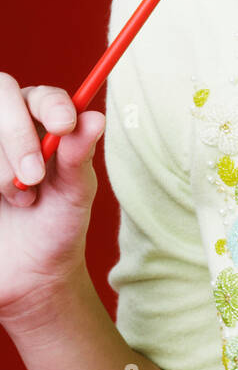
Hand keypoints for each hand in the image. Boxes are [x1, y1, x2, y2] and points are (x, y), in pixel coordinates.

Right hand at [0, 74, 104, 333]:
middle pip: (2, 95)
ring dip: (2, 170)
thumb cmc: (57, 228)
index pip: (42, 96)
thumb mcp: (75, 195)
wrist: (26, 275)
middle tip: (34, 178)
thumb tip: (96, 117)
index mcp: (43, 125)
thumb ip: (80, 157)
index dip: (51, 105)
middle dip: (17, 135)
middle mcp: (8, 127)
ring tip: (22, 199)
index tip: (64, 126)